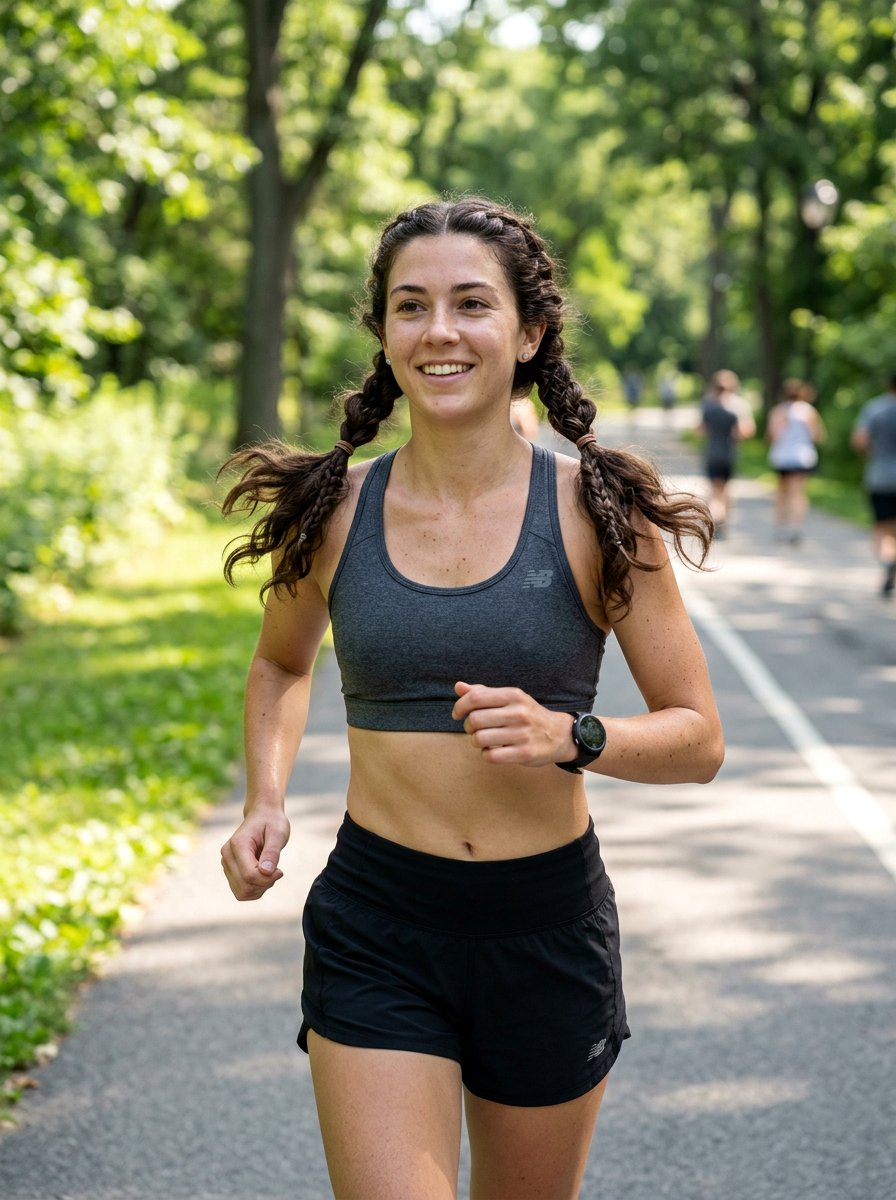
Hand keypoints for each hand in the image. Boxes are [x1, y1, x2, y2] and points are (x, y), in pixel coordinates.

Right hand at [220, 806, 289, 900]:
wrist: (263, 815)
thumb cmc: (272, 822)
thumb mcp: (278, 833)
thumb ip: (272, 852)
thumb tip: (266, 872)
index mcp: (238, 845)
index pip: (249, 875)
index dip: (267, 879)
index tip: (280, 871)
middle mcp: (227, 855)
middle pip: (245, 887)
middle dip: (264, 884)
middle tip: (276, 871)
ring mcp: (227, 864)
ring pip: (242, 892)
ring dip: (260, 888)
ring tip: (269, 872)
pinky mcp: (230, 870)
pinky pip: (241, 891)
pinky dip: (255, 889)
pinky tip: (263, 875)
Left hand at [452, 681, 573, 767]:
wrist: (560, 735)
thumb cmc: (528, 715)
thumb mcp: (511, 699)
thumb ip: (484, 693)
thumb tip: (458, 687)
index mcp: (513, 696)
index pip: (476, 697)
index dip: (460, 706)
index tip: (458, 714)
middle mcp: (518, 713)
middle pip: (474, 720)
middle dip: (468, 727)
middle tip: (474, 729)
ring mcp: (522, 734)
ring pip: (480, 739)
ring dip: (476, 741)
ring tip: (483, 740)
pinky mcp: (524, 753)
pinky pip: (490, 756)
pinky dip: (485, 754)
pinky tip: (492, 750)